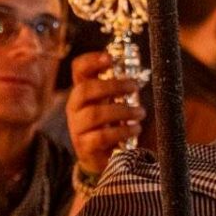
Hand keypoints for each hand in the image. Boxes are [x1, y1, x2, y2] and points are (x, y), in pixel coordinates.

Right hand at [67, 51, 144, 177]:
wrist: (99, 157)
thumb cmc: (109, 125)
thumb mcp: (112, 103)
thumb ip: (120, 90)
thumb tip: (137, 76)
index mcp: (82, 92)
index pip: (79, 70)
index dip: (91, 61)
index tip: (110, 58)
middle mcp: (75, 107)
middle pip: (85, 90)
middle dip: (112, 85)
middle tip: (133, 86)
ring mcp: (77, 127)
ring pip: (96, 114)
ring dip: (123, 111)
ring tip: (140, 113)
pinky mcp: (85, 146)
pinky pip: (103, 136)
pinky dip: (123, 131)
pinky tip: (135, 128)